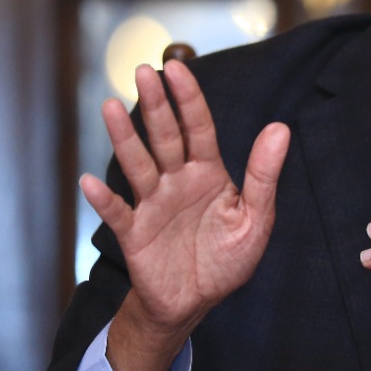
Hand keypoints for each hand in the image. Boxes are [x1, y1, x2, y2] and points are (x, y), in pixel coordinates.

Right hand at [81, 59, 289, 370]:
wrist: (197, 302)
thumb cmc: (228, 258)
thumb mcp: (256, 219)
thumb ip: (264, 175)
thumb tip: (280, 127)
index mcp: (208, 173)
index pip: (197, 127)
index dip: (188, 98)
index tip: (177, 68)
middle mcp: (176, 181)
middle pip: (164, 137)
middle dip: (155, 105)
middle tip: (143, 70)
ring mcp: (152, 204)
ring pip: (137, 165)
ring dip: (124, 138)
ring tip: (110, 106)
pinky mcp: (135, 234)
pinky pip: (117, 213)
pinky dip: (103, 199)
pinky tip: (90, 182)